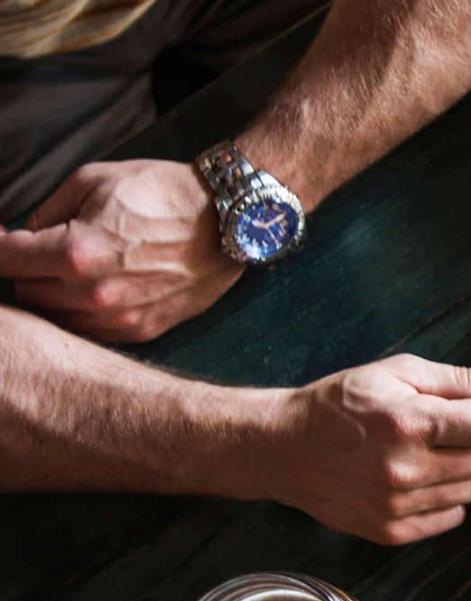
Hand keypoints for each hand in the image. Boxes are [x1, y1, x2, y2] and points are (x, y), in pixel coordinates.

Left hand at [0, 160, 240, 342]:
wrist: (230, 219)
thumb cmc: (164, 193)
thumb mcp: (94, 180)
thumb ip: (47, 210)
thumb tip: (23, 235)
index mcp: (74, 251)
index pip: (3, 259)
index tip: (3, 241)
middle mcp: (91, 293)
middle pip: (24, 293)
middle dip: (27, 270)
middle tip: (45, 252)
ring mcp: (118, 317)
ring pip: (54, 318)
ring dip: (54, 295)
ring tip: (75, 273)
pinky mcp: (141, 330)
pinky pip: (90, 332)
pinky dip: (84, 313)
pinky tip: (100, 290)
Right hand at [263, 354, 470, 544]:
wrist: (283, 448)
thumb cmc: (342, 403)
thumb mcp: (398, 373)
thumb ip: (460, 381)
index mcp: (409, 423)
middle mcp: (405, 469)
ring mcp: (398, 506)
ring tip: (444, 451)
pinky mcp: (391, 531)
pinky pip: (453, 516)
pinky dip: (452, 496)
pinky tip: (427, 477)